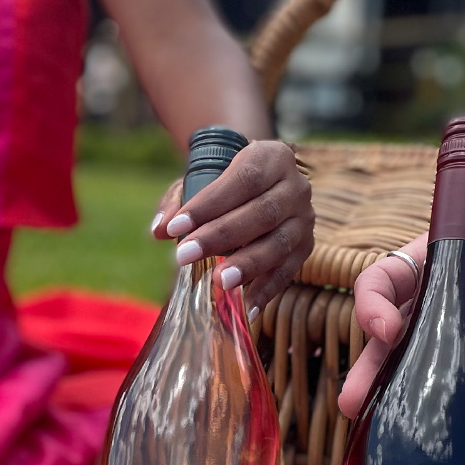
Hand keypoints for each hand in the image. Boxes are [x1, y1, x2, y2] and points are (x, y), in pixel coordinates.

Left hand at [150, 140, 312, 314]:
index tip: (176, 228)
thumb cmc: (227, 183)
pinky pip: (288, 270)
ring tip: (219, 282)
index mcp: (272, 157)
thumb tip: (158, 230)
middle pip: (261, 213)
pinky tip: (246, 306)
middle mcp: (296, 186)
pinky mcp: (306, 246)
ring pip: (278, 243)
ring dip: (248, 265)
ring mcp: (305, 218)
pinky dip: (267, 289)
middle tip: (184, 256)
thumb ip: (179, 201)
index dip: (209, 204)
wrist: (266, 183)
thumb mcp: (201, 180)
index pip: (242, 180)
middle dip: (221, 236)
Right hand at [338, 192, 464, 417]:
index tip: (386, 327)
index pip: (389, 278)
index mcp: (443, 260)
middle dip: (371, 367)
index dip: (375, 302)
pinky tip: (460, 440)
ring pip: (430, 372)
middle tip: (354, 399)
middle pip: (395, 337)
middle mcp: (449, 302)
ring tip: (380, 429)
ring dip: (405, 399)